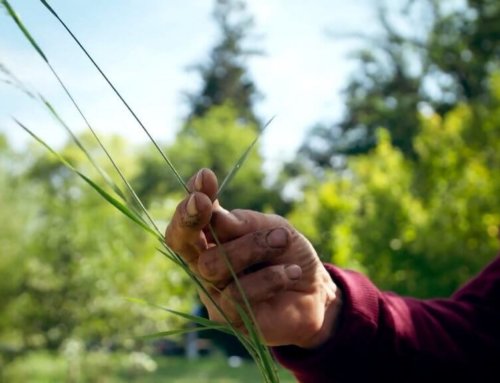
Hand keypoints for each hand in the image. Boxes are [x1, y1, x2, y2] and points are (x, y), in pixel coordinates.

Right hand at [165, 169, 341, 347]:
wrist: (316, 292)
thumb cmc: (289, 254)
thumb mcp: (273, 228)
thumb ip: (244, 223)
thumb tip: (215, 216)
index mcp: (212, 241)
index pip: (187, 223)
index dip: (188, 202)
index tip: (203, 177)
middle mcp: (206, 266)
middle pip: (184, 243)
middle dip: (196, 218)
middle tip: (206, 202)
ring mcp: (215, 294)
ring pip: (214, 265)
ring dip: (251, 246)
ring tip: (282, 240)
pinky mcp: (230, 319)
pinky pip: (238, 294)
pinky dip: (270, 277)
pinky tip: (291, 272)